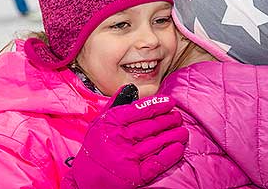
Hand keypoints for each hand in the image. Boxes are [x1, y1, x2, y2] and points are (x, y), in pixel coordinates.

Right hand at [67, 94, 187, 188]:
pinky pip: (156, 163)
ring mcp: (127, 157)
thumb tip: (130, 88)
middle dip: (168, 119)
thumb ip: (115, 105)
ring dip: (173, 135)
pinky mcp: (134, 175)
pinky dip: (169, 155)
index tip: (170, 102)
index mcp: (111, 123)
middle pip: (150, 125)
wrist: (85, 180)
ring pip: (156, 142)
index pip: (139, 110)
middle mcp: (119, 138)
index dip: (157, 105)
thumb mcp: (100, 124)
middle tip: (178, 117)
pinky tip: (179, 147)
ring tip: (183, 130)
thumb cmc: (95, 149)